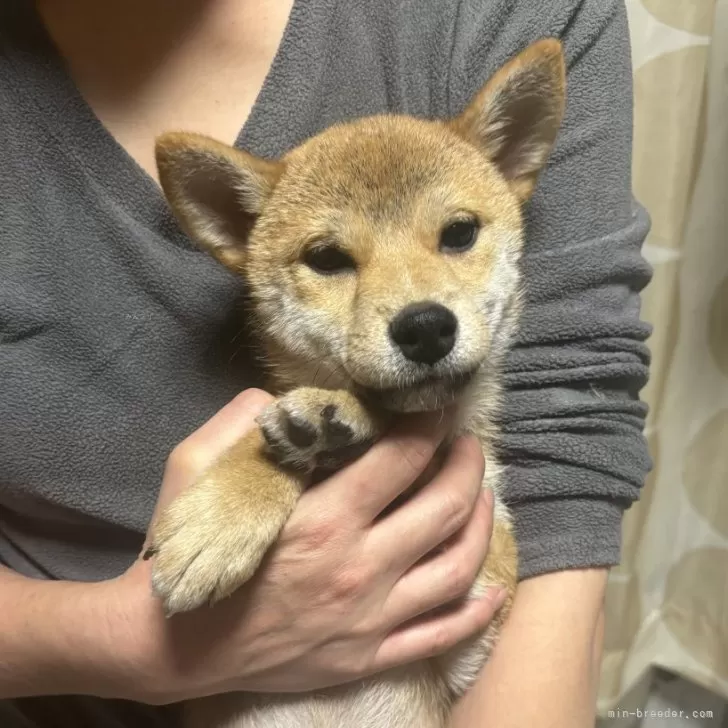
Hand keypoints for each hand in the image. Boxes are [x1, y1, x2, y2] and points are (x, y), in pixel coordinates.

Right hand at [111, 389, 503, 703]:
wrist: (174, 645)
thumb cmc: (188, 553)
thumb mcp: (194, 467)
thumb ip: (242, 421)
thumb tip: (293, 400)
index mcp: (323, 519)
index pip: (401, 459)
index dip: (428, 425)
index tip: (437, 408)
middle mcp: (360, 569)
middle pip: (443, 508)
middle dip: (467, 466)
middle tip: (468, 445)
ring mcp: (371, 619)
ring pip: (457, 569)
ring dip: (480, 525)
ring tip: (484, 496)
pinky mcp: (368, 656)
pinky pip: (440, 635)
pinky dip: (477, 611)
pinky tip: (495, 588)